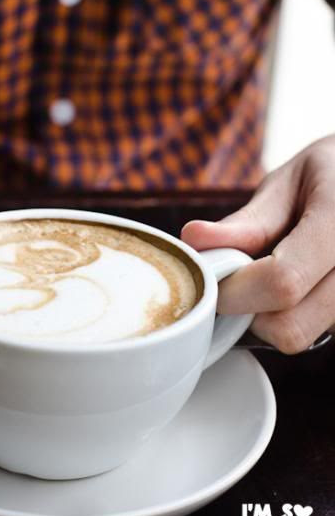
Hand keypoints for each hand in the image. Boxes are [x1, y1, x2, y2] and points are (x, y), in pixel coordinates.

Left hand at [181, 136, 334, 353]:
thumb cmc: (329, 176)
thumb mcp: (289, 183)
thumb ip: (247, 221)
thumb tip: (193, 239)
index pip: (282, 281)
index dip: (234, 288)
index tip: (214, 273)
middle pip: (288, 327)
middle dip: (246, 310)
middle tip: (236, 277)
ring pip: (297, 338)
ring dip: (265, 318)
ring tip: (266, 276)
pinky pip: (309, 336)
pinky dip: (286, 319)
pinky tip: (288, 288)